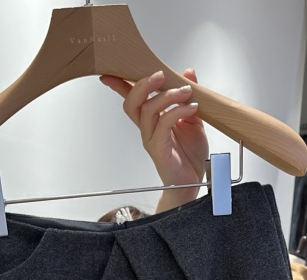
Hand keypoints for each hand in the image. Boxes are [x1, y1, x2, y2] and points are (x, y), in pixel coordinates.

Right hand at [100, 68, 209, 212]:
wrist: (194, 179)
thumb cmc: (191, 154)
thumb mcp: (194, 117)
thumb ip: (188, 96)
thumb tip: (188, 73)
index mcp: (153, 120)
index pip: (132, 99)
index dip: (120, 85)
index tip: (112, 72)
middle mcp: (148, 129)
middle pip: (132, 103)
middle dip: (143, 84)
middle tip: (160, 75)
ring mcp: (151, 139)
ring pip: (147, 110)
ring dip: (167, 96)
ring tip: (186, 92)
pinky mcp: (159, 149)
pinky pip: (163, 124)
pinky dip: (178, 111)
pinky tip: (191, 108)